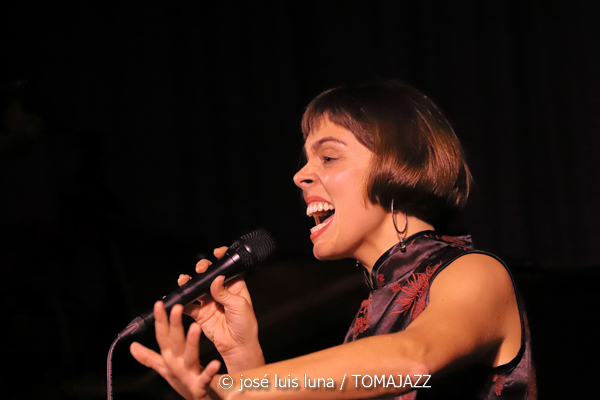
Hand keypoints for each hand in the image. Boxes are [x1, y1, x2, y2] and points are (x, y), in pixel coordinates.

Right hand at [130, 302, 225, 399]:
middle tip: (176, 307)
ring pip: (189, 356)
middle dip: (174, 325)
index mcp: (169, 357)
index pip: (163, 335)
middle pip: (174, 342)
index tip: (159, 303)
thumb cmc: (181, 382)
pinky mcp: (200, 385)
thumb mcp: (163, 368)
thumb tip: (132, 346)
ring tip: (195, 327)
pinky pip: (205, 378)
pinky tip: (215, 363)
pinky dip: (210, 372)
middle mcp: (176, 364)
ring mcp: (188, 374)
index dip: (160, 320)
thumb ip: (148, 357)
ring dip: (191, 343)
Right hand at [178, 247, 264, 371]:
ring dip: (190, 282)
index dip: (222, 259)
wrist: (237, 346)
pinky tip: (177, 297)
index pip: (227, 269)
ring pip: (197, 288)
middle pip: (209, 276)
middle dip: (203, 269)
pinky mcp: (200, 314)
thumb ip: (225, 293)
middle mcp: (221, 293)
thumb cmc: (245, 325)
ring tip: (184, 280)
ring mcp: (209, 302)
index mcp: (235, 287)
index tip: (216, 252)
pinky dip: (182, 301)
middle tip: (201, 269)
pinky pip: (189, 305)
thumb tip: (215, 279)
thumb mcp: (239, 306)